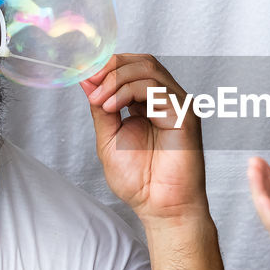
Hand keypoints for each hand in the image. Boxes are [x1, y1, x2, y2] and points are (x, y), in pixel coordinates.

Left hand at [80, 54, 207, 226]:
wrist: (161, 207)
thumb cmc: (140, 181)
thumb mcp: (109, 138)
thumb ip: (101, 109)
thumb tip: (87, 79)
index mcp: (149, 104)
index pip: (132, 68)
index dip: (108, 66)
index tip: (84, 77)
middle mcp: (166, 101)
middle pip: (142, 62)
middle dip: (112, 67)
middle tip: (91, 84)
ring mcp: (177, 106)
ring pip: (149, 69)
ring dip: (117, 79)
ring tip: (100, 100)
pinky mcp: (185, 115)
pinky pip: (158, 89)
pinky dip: (130, 91)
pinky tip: (113, 107)